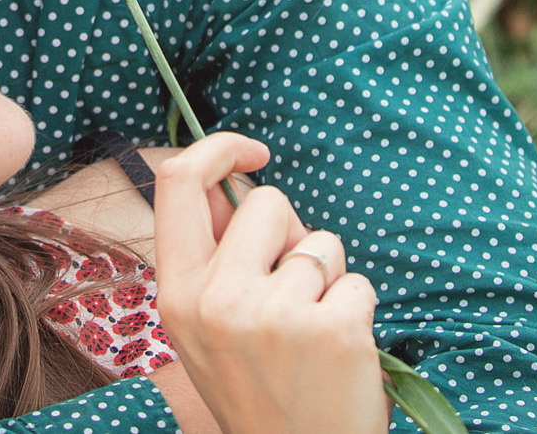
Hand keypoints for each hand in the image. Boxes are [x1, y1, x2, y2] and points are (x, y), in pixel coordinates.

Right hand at [151, 132, 387, 433]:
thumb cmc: (259, 387)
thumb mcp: (207, 327)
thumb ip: (215, 257)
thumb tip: (235, 180)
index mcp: (178, 294)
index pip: (178, 181)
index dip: (218, 148)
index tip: (254, 152)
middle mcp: (217, 300)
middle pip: (267, 201)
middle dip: (291, 232)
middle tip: (291, 292)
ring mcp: (275, 315)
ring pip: (321, 241)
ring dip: (328, 278)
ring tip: (312, 334)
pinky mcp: (332, 329)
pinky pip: (358, 281)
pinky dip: (357, 309)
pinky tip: (339, 354)